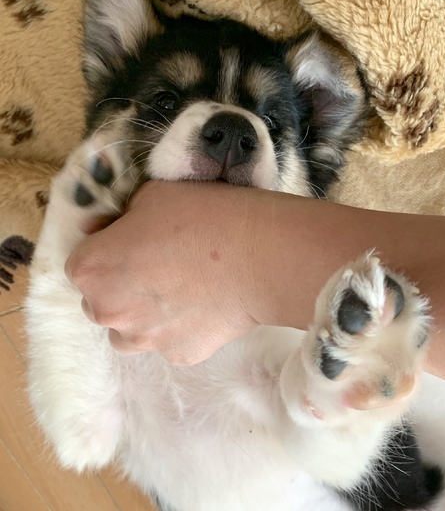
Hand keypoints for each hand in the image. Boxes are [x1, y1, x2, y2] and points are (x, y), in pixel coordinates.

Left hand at [65, 181, 266, 364]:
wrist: (257, 255)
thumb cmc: (202, 216)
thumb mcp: (151, 195)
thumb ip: (118, 217)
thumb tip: (102, 230)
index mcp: (92, 270)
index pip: (81, 265)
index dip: (106, 251)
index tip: (133, 242)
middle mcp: (108, 312)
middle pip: (101, 302)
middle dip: (121, 286)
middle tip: (158, 265)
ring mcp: (144, 339)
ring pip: (129, 331)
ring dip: (142, 315)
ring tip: (178, 291)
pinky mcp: (179, 355)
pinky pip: (168, 342)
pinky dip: (179, 328)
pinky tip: (203, 305)